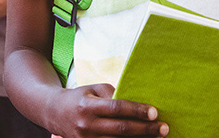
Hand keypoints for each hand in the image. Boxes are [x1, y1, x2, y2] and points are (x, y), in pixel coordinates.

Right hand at [44, 83, 168, 136]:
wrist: (53, 112)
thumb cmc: (80, 97)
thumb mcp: (94, 89)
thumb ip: (114, 95)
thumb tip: (138, 103)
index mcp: (88, 106)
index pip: (117, 108)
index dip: (136, 110)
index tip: (154, 112)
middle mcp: (87, 125)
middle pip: (121, 129)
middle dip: (145, 129)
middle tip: (165, 128)